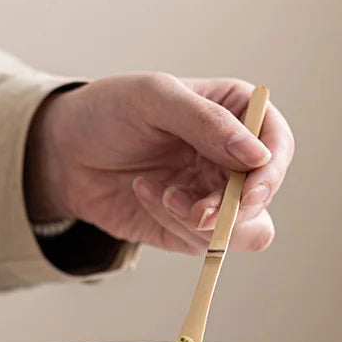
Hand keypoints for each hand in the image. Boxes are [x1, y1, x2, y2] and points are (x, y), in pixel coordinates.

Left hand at [24, 73, 294, 253]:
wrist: (65, 153)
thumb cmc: (108, 112)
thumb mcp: (154, 98)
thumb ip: (206, 122)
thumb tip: (256, 155)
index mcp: (235, 114)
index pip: (277, 147)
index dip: (270, 173)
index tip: (249, 193)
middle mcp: (230, 158)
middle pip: (262, 198)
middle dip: (230, 210)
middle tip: (194, 210)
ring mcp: (210, 195)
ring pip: (239, 230)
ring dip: (201, 223)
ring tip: (163, 195)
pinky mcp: (186, 227)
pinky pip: (200, 242)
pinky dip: (172, 223)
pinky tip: (145, 194)